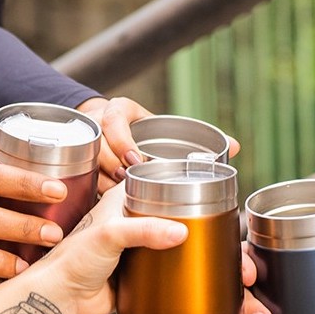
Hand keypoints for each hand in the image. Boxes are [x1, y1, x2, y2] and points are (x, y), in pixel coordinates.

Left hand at [25, 184, 187, 313]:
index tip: (192, 182)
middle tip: (203, 213)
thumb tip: (178, 231)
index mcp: (116, 202)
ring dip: (176, 240)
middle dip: (179, 213)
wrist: (62, 299)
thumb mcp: (109, 235)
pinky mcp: (134, 270)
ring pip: (162, 237)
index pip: (147, 180)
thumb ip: (145, 230)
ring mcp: (130, 246)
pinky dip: (170, 264)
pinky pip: (158, 264)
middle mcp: (124, 221)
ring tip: (201, 236)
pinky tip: (185, 263)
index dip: (168, 179)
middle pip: (160, 210)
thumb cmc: (70, 262)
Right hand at [76, 96, 240, 190]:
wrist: (110, 134)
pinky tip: (106, 202)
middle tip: (128, 182)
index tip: (135, 159)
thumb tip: (236, 146)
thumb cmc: (145, 133)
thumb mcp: (168, 130)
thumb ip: (201, 138)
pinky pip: (81, 175)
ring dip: (103, 179)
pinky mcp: (78, 161)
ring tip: (120, 194)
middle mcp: (99, 122)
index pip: (115, 120)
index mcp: (120, 111)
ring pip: (88, 160)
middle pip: (99, 144)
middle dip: (112, 165)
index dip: (122, 139)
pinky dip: (94, 189)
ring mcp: (85, 141)